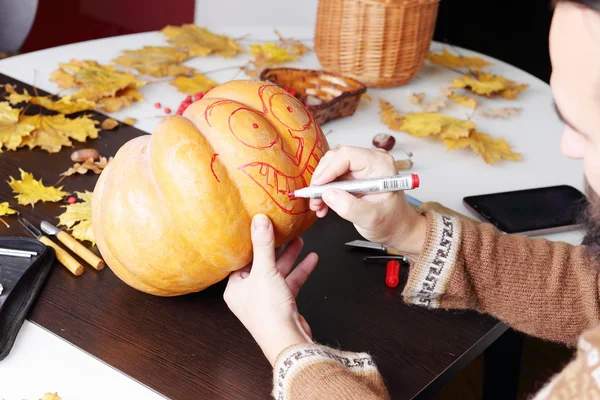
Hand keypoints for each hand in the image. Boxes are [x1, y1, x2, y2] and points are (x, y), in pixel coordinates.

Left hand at [224, 214, 317, 365]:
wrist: (287, 339)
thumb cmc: (268, 312)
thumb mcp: (264, 271)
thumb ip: (263, 245)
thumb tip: (259, 221)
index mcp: (235, 287)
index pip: (242, 259)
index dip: (252, 243)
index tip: (260, 227)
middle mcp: (249, 293)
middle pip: (262, 263)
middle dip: (276, 247)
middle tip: (283, 230)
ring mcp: (266, 299)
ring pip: (278, 272)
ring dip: (290, 256)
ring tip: (300, 239)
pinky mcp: (282, 303)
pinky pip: (290, 282)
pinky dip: (300, 270)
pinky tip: (311, 259)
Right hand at [310, 146, 426, 257]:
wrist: (397, 228)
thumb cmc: (391, 222)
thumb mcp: (371, 218)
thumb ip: (349, 207)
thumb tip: (328, 194)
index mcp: (380, 165)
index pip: (347, 156)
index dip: (329, 170)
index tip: (318, 187)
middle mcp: (370, 160)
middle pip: (335, 159)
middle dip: (321, 180)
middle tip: (314, 199)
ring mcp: (361, 167)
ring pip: (330, 168)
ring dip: (320, 187)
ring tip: (318, 206)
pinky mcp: (354, 175)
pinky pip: (332, 177)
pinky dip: (324, 191)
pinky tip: (323, 206)